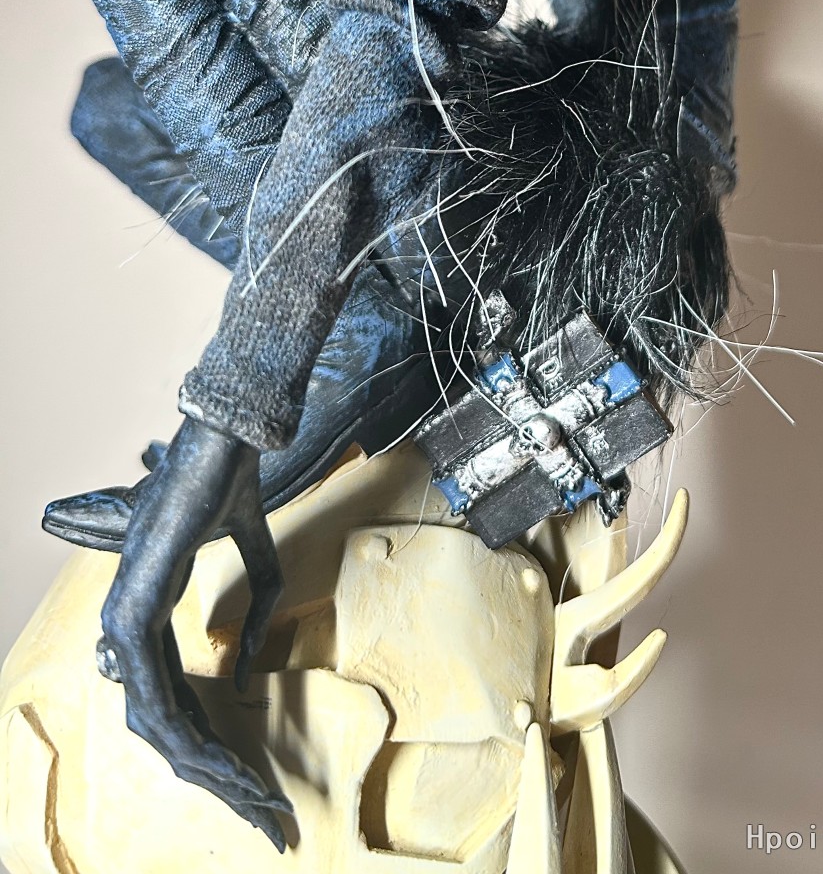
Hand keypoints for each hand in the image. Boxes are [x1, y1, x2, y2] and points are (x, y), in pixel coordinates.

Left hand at [97, 417, 292, 850]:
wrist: (223, 443)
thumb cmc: (232, 489)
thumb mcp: (256, 556)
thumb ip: (255, 611)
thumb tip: (241, 675)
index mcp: (148, 611)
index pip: (171, 698)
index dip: (213, 744)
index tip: (254, 780)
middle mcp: (127, 623)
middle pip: (162, 726)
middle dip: (217, 776)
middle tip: (264, 815)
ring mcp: (123, 619)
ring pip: (156, 723)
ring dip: (208, 768)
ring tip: (253, 800)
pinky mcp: (133, 614)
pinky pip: (155, 696)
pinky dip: (190, 734)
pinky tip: (218, 762)